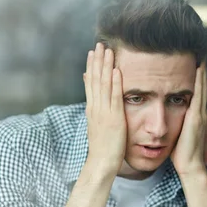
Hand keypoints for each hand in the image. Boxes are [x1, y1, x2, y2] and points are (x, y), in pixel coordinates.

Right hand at [83, 43, 125, 173]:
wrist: (101, 162)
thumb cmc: (103, 147)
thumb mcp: (97, 125)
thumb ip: (96, 111)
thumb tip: (94, 99)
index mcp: (92, 109)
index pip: (91, 83)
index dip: (92, 66)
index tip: (93, 52)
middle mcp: (96, 107)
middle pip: (95, 79)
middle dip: (97, 60)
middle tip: (99, 44)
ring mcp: (104, 112)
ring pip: (103, 84)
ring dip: (105, 66)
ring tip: (107, 50)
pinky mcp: (113, 117)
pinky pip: (114, 97)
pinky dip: (115, 82)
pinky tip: (116, 70)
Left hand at [172, 63, 206, 175]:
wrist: (190, 167)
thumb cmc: (181, 154)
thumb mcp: (177, 135)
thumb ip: (174, 125)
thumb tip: (163, 121)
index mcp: (193, 116)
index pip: (194, 94)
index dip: (195, 80)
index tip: (192, 65)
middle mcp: (199, 113)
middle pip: (200, 87)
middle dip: (200, 72)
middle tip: (199, 55)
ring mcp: (200, 114)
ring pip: (201, 88)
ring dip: (201, 72)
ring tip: (200, 57)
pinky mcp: (197, 117)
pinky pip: (199, 94)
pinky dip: (199, 81)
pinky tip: (198, 69)